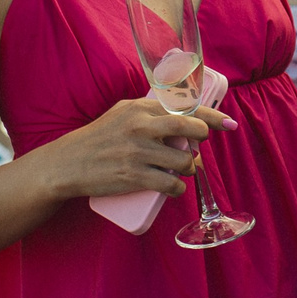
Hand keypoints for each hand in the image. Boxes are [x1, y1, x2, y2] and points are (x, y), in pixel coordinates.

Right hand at [40, 96, 234, 201]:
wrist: (67, 164)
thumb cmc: (98, 138)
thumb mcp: (122, 113)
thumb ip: (150, 111)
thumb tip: (182, 117)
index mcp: (141, 108)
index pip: (187, 108)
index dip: (214, 117)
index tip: (230, 125)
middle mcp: (142, 127)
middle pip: (192, 130)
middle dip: (201, 141)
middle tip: (194, 149)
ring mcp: (138, 153)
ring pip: (184, 162)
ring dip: (188, 169)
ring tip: (179, 170)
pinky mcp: (134, 177)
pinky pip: (171, 184)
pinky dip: (178, 189)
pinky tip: (174, 188)